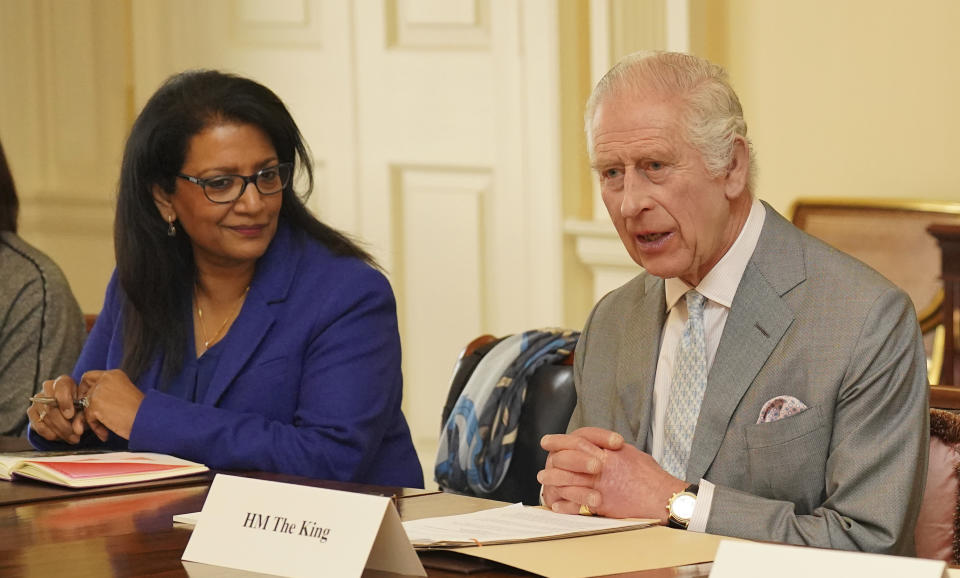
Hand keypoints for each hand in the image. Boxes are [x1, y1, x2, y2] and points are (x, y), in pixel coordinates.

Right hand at [28, 375, 85, 443]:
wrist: (69, 410)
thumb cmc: (80, 405)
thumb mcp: (85, 407)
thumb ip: (82, 416)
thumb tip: (77, 429)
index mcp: (63, 382)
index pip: (61, 387)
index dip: (65, 402)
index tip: (70, 415)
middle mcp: (48, 388)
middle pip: (52, 406)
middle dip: (64, 424)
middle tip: (75, 434)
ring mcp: (37, 400)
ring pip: (46, 417)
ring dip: (59, 431)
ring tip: (72, 438)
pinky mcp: (31, 411)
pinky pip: (38, 425)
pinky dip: (49, 434)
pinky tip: (59, 437)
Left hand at [77, 370, 144, 440]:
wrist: (146, 419)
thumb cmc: (140, 412)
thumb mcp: (123, 395)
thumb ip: (107, 393)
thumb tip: (87, 401)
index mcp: (114, 374)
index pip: (89, 377)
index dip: (86, 389)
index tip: (90, 401)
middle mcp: (105, 378)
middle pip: (84, 391)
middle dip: (84, 404)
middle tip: (91, 415)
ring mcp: (99, 390)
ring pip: (85, 406)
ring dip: (92, 419)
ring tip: (105, 429)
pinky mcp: (95, 403)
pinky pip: (88, 418)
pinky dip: (96, 428)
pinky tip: (106, 433)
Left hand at [540, 427, 687, 520]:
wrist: (664, 497)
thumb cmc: (652, 477)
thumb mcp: (630, 454)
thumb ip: (610, 451)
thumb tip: (598, 448)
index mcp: (609, 452)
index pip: (578, 440)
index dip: (559, 440)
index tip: (547, 441)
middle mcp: (603, 466)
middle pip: (568, 459)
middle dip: (553, 461)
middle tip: (545, 466)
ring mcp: (601, 485)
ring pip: (569, 480)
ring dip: (554, 481)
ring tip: (545, 481)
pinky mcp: (604, 504)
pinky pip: (578, 504)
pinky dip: (565, 505)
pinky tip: (557, 505)